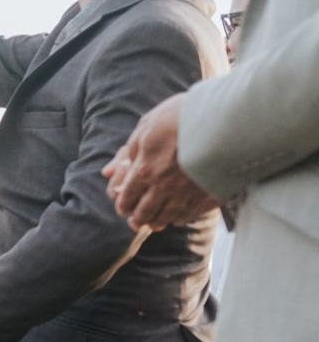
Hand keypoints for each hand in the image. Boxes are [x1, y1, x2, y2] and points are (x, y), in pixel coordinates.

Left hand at [103, 92, 220, 230]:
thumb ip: (131, 149)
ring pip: (167, 217)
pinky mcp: (208, 195)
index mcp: (145, 170)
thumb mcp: (148, 126)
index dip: (123, 204)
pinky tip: (178, 219)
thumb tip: (114, 169)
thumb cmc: (182, 116)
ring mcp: (187, 193)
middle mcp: (164, 186)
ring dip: (157, 222)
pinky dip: (181, 218)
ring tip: (153, 225)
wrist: (226, 118)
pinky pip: (190, 214)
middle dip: (137, 218)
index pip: (127, 196)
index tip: (123, 207)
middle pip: (145, 211)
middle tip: (135, 221)